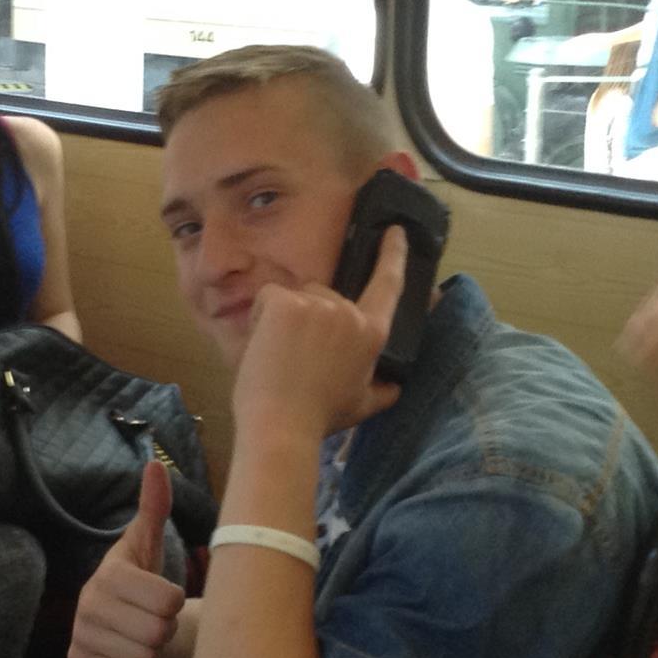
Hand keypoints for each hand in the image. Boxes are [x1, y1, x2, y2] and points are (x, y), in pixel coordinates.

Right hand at [69, 459, 185, 657]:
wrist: (118, 618)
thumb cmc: (142, 577)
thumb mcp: (149, 544)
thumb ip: (155, 508)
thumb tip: (156, 464)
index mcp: (110, 572)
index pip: (168, 600)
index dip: (174, 602)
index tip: (162, 596)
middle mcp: (87, 601)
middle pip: (158, 632)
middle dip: (163, 629)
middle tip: (152, 618)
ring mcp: (79, 632)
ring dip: (150, 650)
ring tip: (140, 633)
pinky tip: (124, 650)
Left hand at [232, 226, 406, 444]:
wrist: (281, 426)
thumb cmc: (319, 418)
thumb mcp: (362, 406)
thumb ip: (382, 390)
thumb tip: (396, 387)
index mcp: (371, 334)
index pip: (388, 285)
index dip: (392, 255)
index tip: (395, 231)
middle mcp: (349, 313)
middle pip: (325, 294)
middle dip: (308, 317)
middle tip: (296, 357)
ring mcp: (317, 305)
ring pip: (296, 296)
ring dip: (284, 318)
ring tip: (280, 357)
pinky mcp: (285, 303)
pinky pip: (270, 297)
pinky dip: (261, 317)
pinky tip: (265, 347)